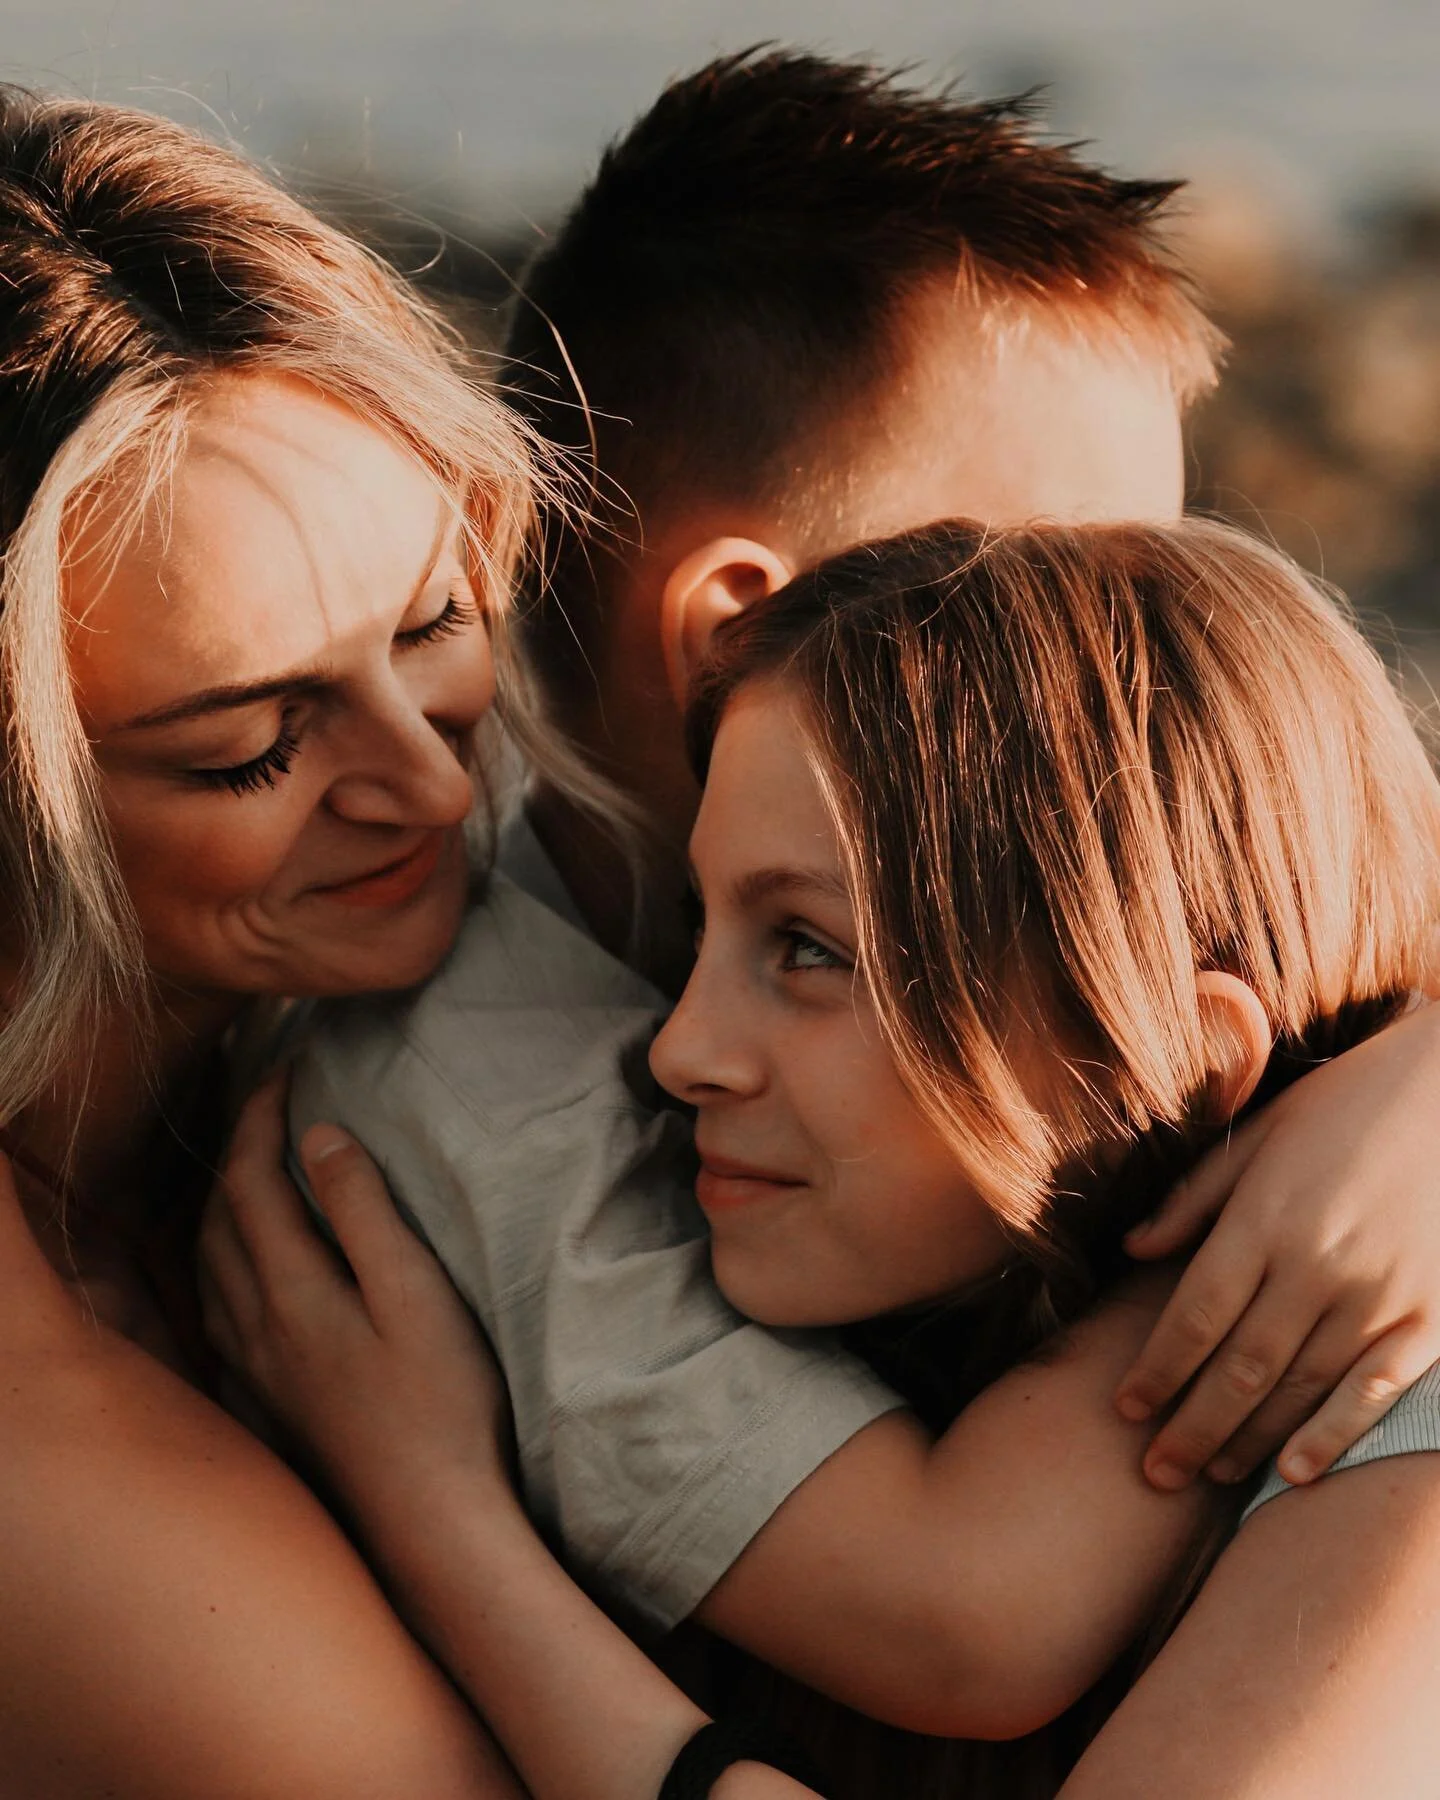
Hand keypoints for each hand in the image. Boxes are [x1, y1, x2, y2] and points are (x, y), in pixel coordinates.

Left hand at [199, 1076, 511, 1519]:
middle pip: (217, 1217)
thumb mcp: (416, 1293)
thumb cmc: (441, 1404)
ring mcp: (257, 1369)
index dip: (263, 1115)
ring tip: (258, 1169)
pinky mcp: (271, 1401)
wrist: (428, 1522)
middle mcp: (256, 1326)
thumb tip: (320, 1138)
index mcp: (291, 1291)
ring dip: (222, 1203)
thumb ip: (365, 1212)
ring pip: (207, 1264)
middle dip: (238, 1150)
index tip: (291, 1068)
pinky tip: (248, 1269)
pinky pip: (217, 1309)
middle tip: (275, 1105)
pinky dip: (221, 1262)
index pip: (250, 1179)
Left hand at [1115, 998, 1439, 1491]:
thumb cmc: (1345, 1106)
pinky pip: (1374, 1391)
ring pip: (1300, 1389)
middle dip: (1191, 1426)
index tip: (1125, 1410)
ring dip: (1250, 1440)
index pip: (1195, 1316)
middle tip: (1153, 1474)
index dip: (1156, 1371)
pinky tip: (1294, 1474)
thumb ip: (1194, 1199)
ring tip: (1209, 1475)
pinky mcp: (1431, 1316)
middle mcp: (1318, 1264)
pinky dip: (1333, 1437)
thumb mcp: (1261, 1135)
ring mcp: (1379, 1294)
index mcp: (1266, 1218)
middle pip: (1240, 1367)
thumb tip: (1132, 1251)